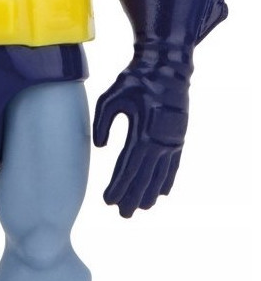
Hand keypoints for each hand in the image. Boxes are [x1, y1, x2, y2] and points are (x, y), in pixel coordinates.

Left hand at [93, 57, 189, 216]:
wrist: (168, 66)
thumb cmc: (136, 79)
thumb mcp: (111, 95)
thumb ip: (102, 122)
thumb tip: (100, 147)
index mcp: (143, 132)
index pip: (128, 167)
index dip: (118, 186)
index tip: (108, 201)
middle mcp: (161, 141)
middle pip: (145, 177)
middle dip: (132, 197)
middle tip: (123, 215)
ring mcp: (173, 140)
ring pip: (160, 175)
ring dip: (150, 194)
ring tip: (139, 209)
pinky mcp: (179, 137)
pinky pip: (173, 166)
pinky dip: (167, 181)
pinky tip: (161, 194)